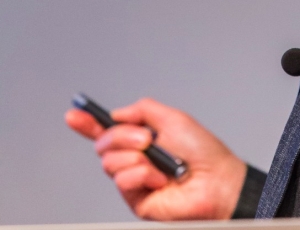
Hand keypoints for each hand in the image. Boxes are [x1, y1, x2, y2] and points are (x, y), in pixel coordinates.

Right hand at [65, 98, 247, 220]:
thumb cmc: (203, 151)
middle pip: (104, 142)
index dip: (88, 123)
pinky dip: (142, 174)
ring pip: (109, 161)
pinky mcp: (136, 199)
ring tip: (159, 161)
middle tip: (146, 139)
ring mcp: (135, 179)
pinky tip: (160, 179)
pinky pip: (123, 179)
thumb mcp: (172, 118)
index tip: (73, 115)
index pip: (108, 130)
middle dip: (122, 136)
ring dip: (135, 156)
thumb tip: (118, 113)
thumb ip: (143, 110)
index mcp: (142, 137)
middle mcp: (135, 157)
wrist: (216, 180)